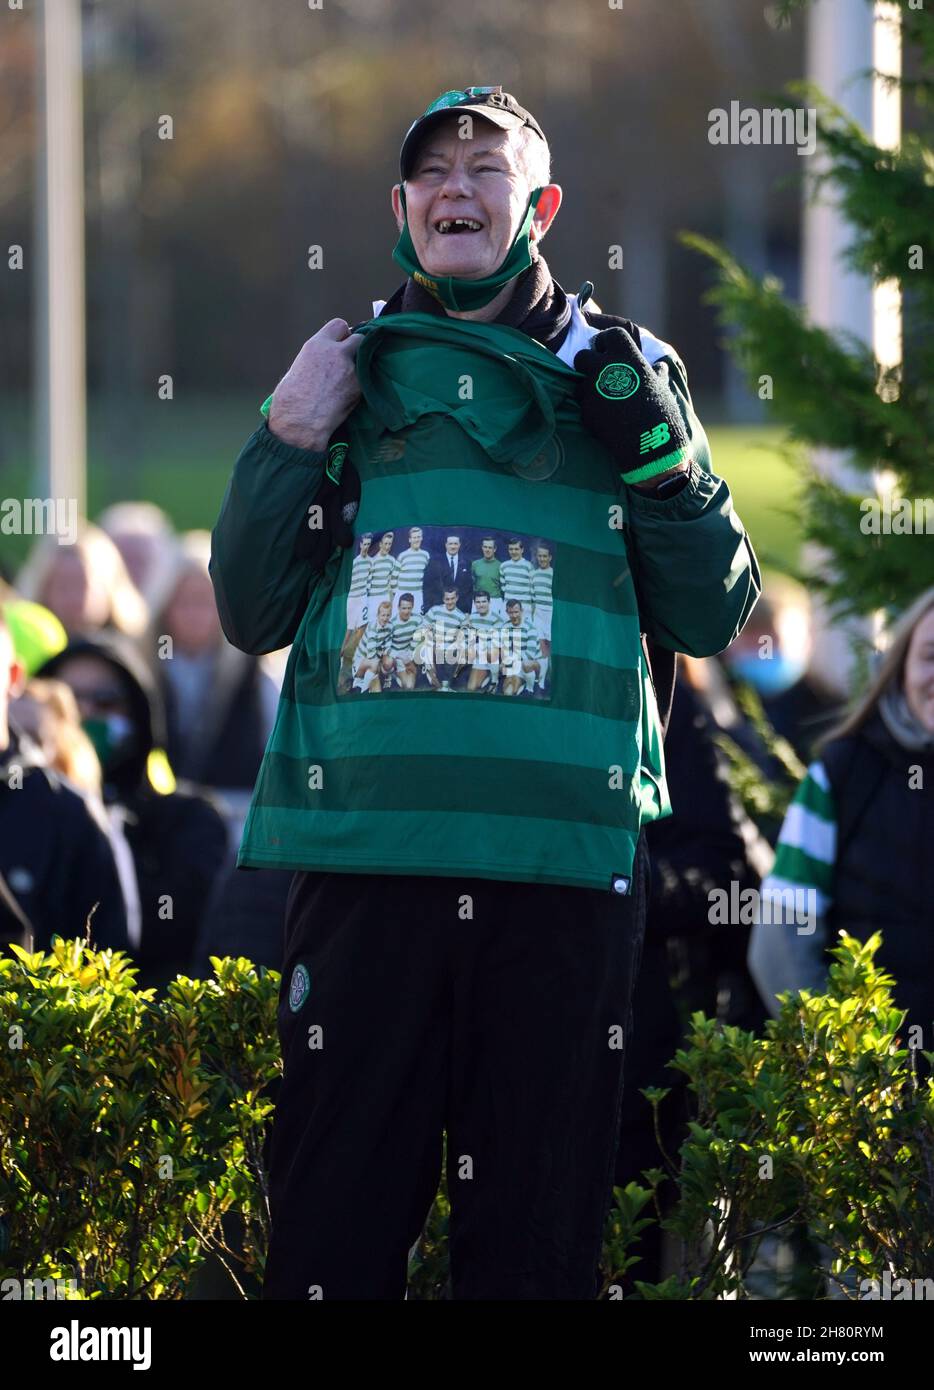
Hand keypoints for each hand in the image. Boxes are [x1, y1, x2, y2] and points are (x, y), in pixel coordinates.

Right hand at [268, 318, 362, 450]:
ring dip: (359, 366)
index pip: (339, 325)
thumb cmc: (290, 400)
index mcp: (317, 345)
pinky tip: (349, 394)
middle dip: (356, 347)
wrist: (300, 422)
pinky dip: (360, 385)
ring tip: (349, 380)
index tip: (341, 343)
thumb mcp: (298, 369)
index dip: (342, 334)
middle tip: (350, 360)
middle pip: (358, 337)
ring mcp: (350, 369)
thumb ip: (316, 359)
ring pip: (364, 360)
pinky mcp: (359, 387)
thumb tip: (324, 361)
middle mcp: (336, 353)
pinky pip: (365, 380)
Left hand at [573, 327, 689, 485]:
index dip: (606, 342)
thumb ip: (656, 373)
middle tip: (599, 375)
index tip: (608, 350)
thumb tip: (659, 366)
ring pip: (578, 382)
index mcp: (626, 355)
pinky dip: (590, 409)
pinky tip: (604, 418)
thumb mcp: (662, 386)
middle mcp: (604, 367)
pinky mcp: (585, 410)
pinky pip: (582, 405)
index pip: (609, 335)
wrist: (650, 443)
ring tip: (602, 399)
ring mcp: (592, 389)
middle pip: (582, 356)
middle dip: (588, 364)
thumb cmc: (661, 410)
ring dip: (586, 388)